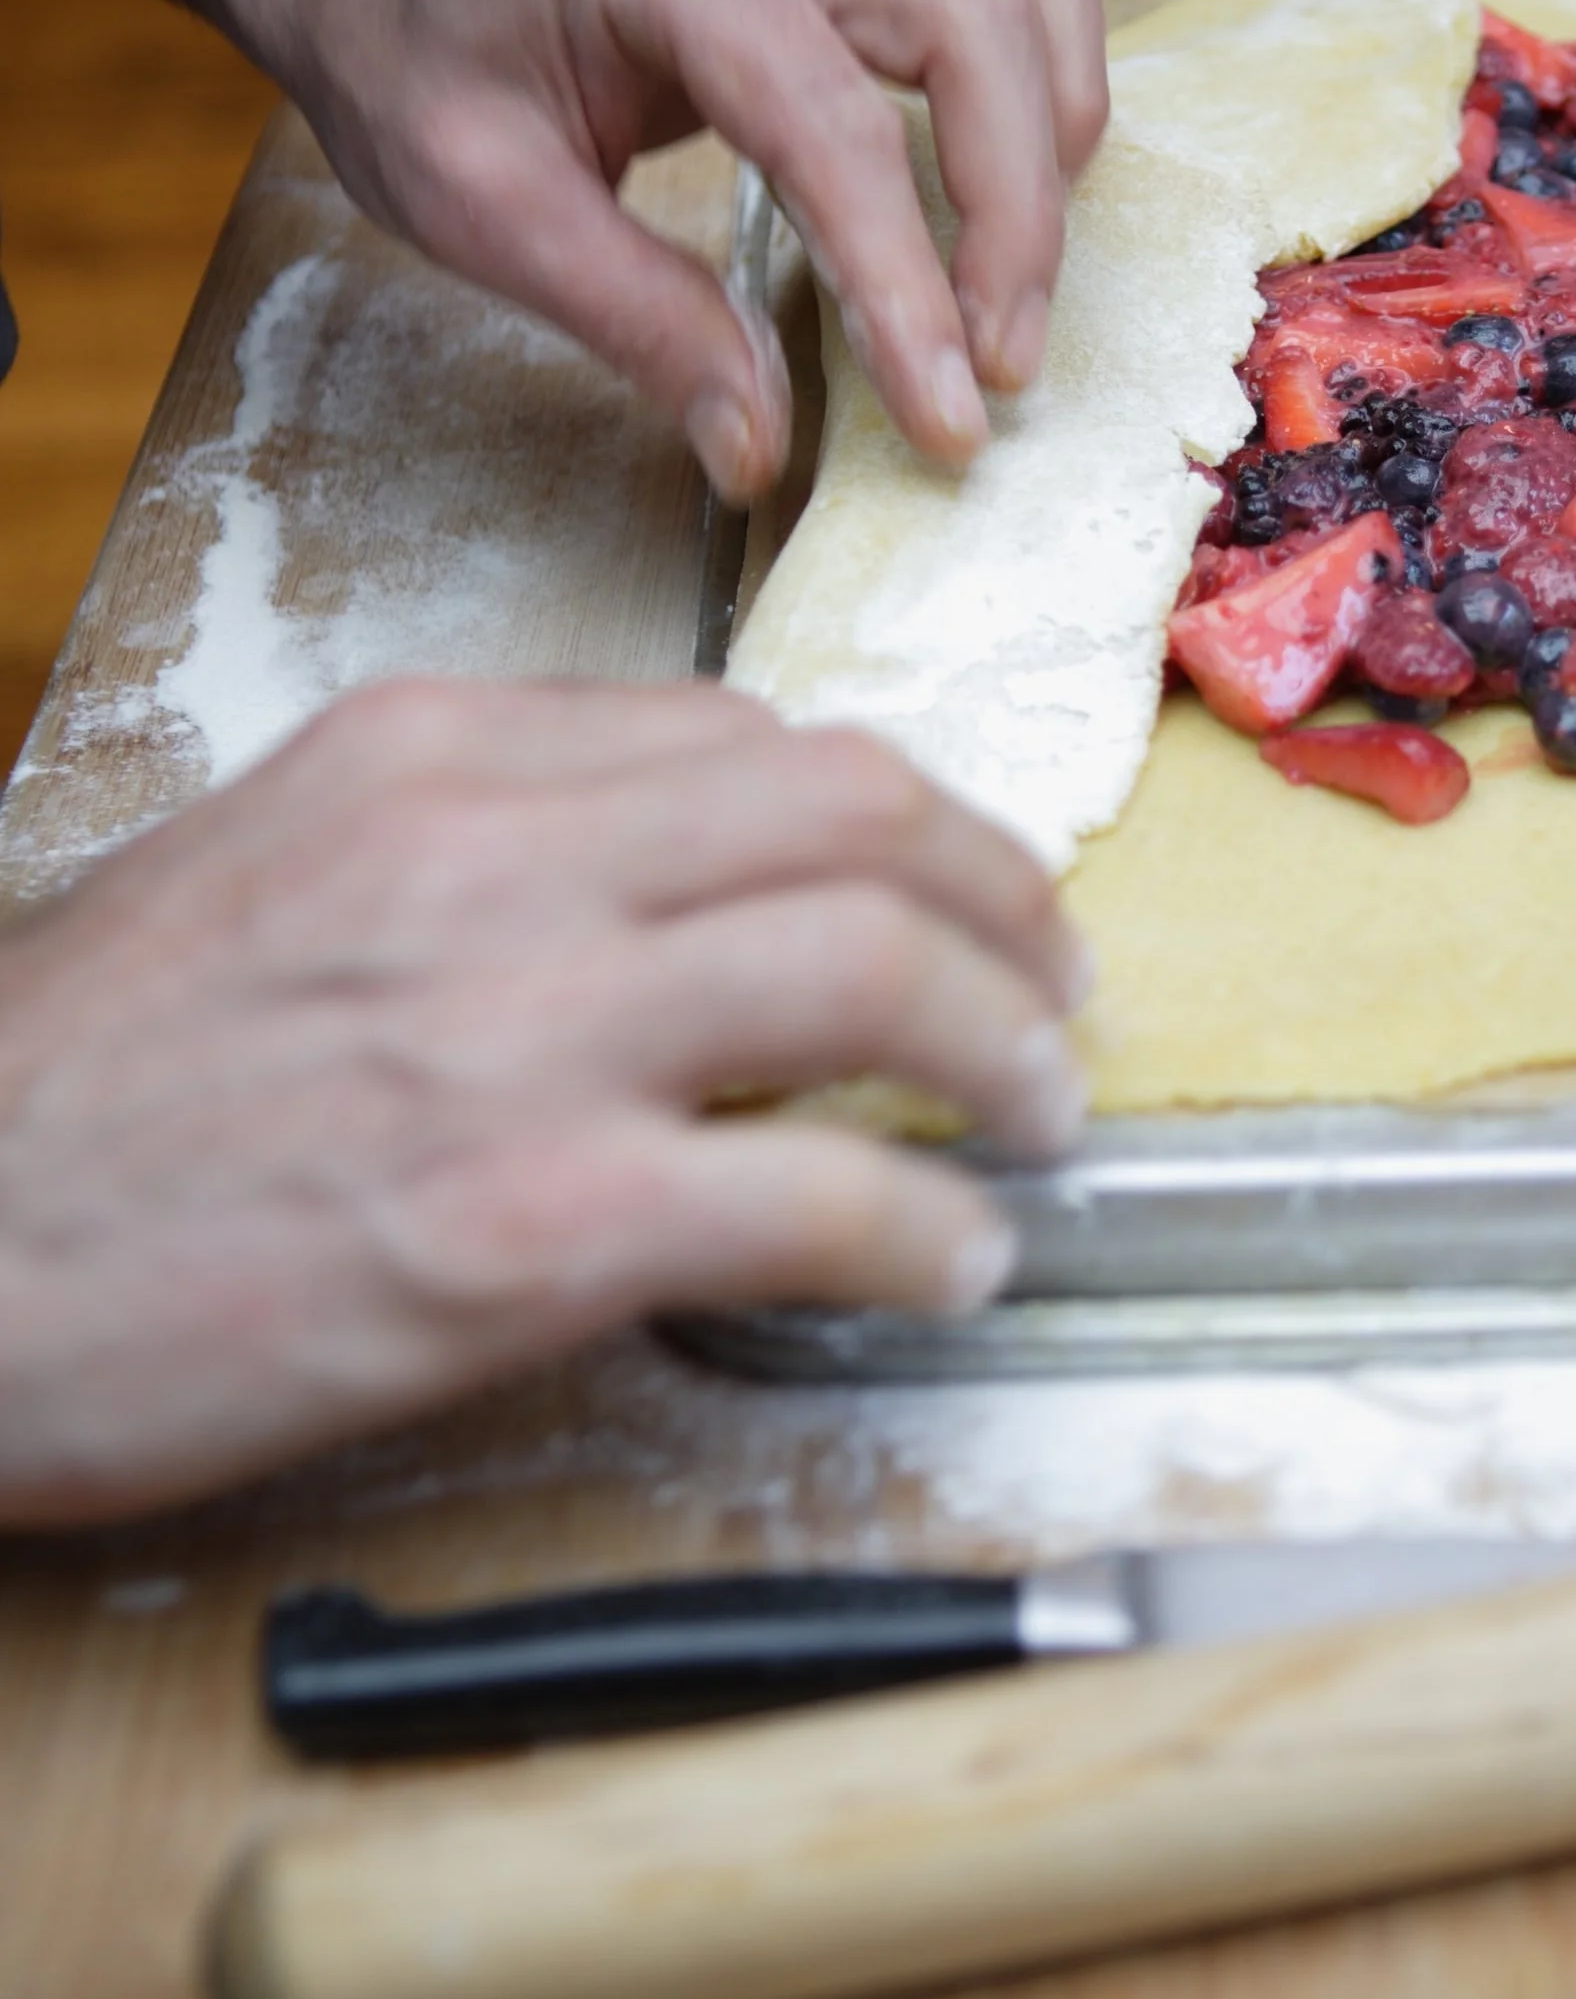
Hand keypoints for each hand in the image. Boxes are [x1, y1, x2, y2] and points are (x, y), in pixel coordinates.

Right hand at [0, 679, 1090, 1525]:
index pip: (753, 744)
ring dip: (1009, 1043)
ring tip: (1044, 1110)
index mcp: (436, 758)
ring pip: (876, 966)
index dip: (904, 819)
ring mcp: (523, 1033)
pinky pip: (823, 1192)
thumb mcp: (276, 871)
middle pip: (857, 817)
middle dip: (1004, 898)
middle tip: (1055, 983)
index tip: (957, 887)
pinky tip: (955, 1254)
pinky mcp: (533, 1221)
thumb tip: (685, 889)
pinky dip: (929, 1221)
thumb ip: (483, 849)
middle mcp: (496, 857)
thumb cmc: (82, 1088)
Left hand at [267, 0, 1109, 492]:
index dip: (908, 288)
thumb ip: (636, 322)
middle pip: (969, 28)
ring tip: (1018, 272)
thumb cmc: (416, 62)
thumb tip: (761, 445)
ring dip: (1052, 123)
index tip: (949, 418)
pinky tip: (1017, 166)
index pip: (834, 127)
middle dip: (1013, 219)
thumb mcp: (481, 209)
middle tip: (998, 371)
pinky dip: (1049, 52)